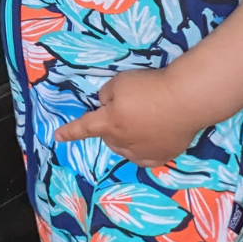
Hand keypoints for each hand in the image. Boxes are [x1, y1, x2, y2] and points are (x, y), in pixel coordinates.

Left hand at [53, 68, 203, 166]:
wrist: (185, 100)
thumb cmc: (149, 87)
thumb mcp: (119, 82)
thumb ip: (107, 95)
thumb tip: (107, 105)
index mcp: (109, 124)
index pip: (84, 128)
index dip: (70, 132)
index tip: (57, 137)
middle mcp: (123, 142)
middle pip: (108, 138)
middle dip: (109, 126)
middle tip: (125, 109)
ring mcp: (144, 153)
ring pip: (125, 150)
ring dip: (124, 139)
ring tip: (139, 123)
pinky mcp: (163, 156)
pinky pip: (145, 159)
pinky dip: (141, 151)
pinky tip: (149, 141)